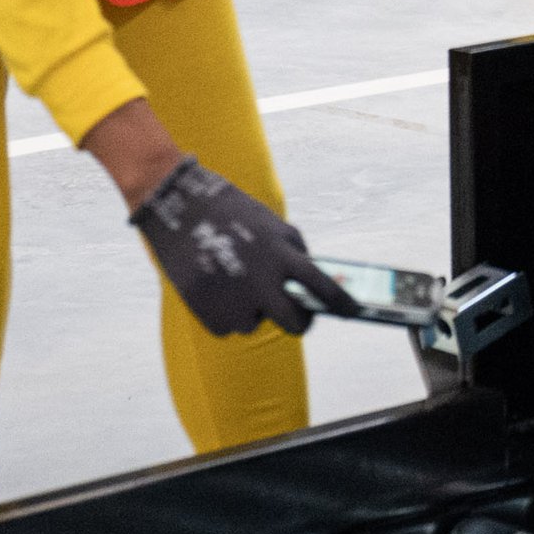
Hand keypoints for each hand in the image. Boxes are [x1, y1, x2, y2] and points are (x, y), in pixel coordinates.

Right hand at [128, 156, 357, 338]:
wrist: (177, 207)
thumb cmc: (230, 212)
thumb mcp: (270, 224)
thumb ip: (293, 253)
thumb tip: (312, 285)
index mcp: (281, 254)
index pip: (322, 286)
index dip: (342, 303)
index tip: (355, 312)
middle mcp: (262, 282)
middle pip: (295, 323)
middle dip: (300, 322)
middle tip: (294, 313)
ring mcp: (235, 301)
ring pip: (256, 323)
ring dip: (250, 309)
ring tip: (230, 276)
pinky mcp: (209, 315)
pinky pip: (228, 326)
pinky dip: (223, 312)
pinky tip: (212, 284)